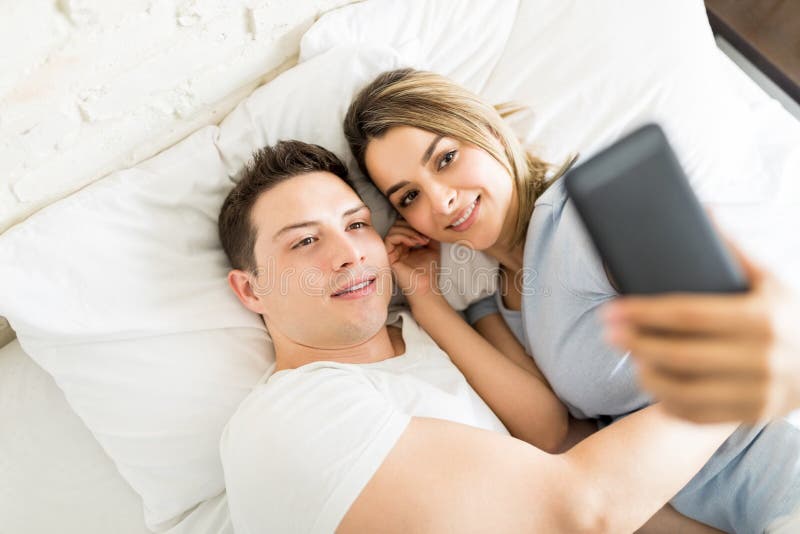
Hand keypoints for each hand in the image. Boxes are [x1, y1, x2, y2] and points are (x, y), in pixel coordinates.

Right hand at [384, 219, 440, 299]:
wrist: (427, 286)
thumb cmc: (429, 270)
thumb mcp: (433, 246)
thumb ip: (428, 233)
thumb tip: (428, 221)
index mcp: (404, 244)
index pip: (404, 225)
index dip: (415, 224)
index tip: (428, 232)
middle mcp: (396, 247)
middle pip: (397, 225)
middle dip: (412, 226)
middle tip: (424, 236)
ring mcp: (391, 251)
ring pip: (393, 229)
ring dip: (409, 231)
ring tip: (421, 240)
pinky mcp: (387, 256)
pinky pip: (390, 238)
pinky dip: (403, 236)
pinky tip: (413, 243)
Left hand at [601, 240, 799, 422]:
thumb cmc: (786, 316)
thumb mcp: (769, 281)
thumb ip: (734, 250)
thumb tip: (702, 210)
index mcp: (763, 317)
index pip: (688, 314)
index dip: (644, 313)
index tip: (613, 309)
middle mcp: (763, 357)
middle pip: (680, 353)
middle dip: (635, 342)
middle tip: (607, 331)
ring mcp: (759, 392)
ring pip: (684, 389)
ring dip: (646, 373)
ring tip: (629, 355)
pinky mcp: (752, 415)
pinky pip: (697, 414)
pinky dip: (666, 400)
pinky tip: (651, 382)